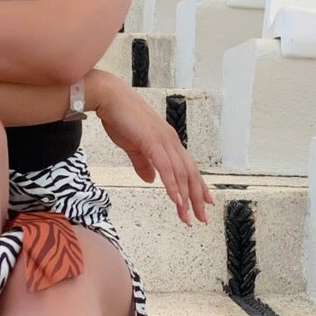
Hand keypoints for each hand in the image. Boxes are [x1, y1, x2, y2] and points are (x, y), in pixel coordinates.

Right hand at [93, 72, 213, 225]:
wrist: (110, 98)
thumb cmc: (120, 118)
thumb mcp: (133, 146)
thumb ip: (143, 163)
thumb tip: (151, 179)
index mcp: (168, 142)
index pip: (188, 168)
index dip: (198, 186)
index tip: (205, 202)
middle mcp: (171, 141)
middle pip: (189, 174)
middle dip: (197, 198)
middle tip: (201, 217)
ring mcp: (164, 141)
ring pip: (180, 173)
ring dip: (185, 197)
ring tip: (187, 215)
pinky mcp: (152, 142)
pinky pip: (166, 167)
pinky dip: (172, 184)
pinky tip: (176, 199)